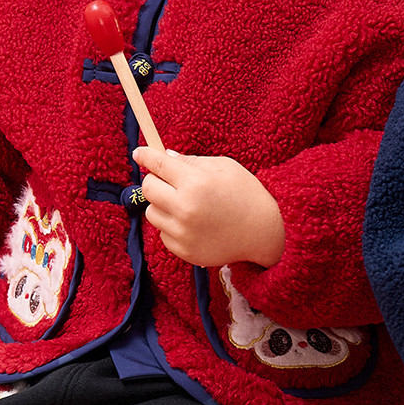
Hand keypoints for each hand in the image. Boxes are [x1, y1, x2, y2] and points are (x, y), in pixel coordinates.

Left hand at [132, 148, 284, 268]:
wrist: (264, 233)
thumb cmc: (247, 194)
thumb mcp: (225, 167)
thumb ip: (193, 161)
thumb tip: (166, 157)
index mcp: (196, 183)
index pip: (158, 165)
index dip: (146, 155)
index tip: (139, 153)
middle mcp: (185, 208)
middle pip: (148, 188)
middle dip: (155, 180)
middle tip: (169, 180)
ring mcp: (182, 232)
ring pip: (152, 212)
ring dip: (163, 205)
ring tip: (186, 204)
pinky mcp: (183, 251)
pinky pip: (163, 233)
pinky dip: (172, 225)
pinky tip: (193, 223)